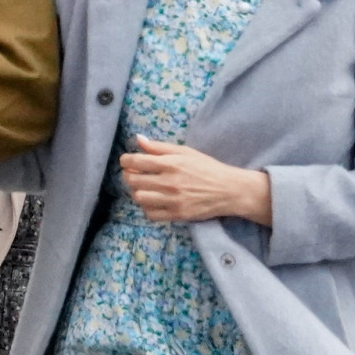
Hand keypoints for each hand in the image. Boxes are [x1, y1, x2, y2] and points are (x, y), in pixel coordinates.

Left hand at [120, 136, 271, 224]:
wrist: (229, 190)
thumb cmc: (207, 168)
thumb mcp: (185, 152)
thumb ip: (159, 147)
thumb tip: (138, 139)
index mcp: (171, 164)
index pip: (136, 162)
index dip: (126, 161)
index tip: (126, 161)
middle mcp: (170, 182)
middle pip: (134, 180)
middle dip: (129, 175)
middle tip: (134, 173)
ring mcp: (173, 201)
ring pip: (139, 198)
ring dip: (137, 191)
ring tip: (144, 187)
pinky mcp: (177, 215)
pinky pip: (150, 214)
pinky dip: (147, 207)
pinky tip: (153, 200)